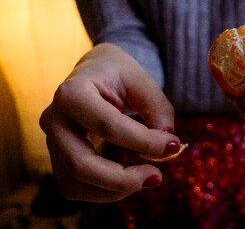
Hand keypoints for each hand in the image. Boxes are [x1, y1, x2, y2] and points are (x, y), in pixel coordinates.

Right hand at [39, 43, 178, 201]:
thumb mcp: (141, 80)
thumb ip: (158, 108)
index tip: (173, 145)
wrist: (93, 72)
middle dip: (123, 178)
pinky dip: (104, 192)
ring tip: (148, 178)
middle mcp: (53, 120)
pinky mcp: (58, 158)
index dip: (143, 141)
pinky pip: (75, 187)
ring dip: (115, 190)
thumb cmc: (117, 74)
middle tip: (158, 177)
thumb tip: (168, 145)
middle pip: (82, 164)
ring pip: (75, 183)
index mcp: (72, 93)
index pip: (108, 126)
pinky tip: (129, 179)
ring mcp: (51, 142)